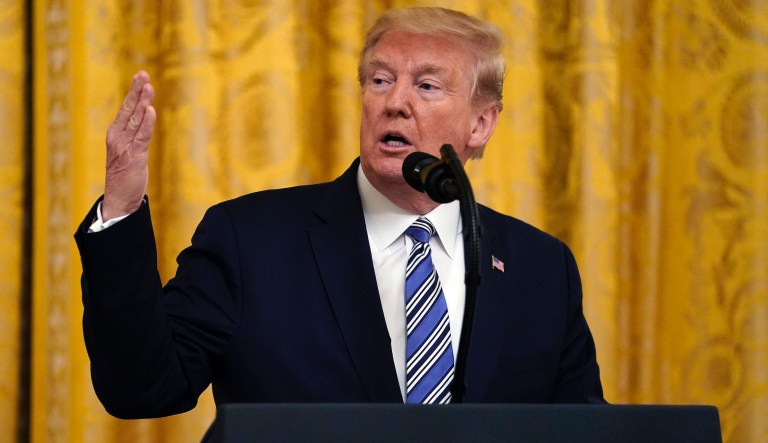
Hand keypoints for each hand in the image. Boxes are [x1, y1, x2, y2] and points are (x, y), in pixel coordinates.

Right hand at [103, 71, 155, 220]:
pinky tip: (150, 110)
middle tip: (143, 74)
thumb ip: (134, 135)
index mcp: (115, 134)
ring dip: (143, 102)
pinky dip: (147, 123)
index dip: (133, 92)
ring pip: (136, 120)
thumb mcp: (128, 151)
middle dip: (137, 91)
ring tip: (148, 87)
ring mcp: (125, 147)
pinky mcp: (135, 157)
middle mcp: (118, 137)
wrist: (119, 199)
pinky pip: (142, 136)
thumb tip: (145, 119)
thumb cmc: (125, 176)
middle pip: (129, 109)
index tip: (140, 76)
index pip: (125, 109)